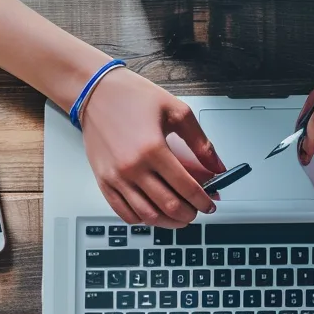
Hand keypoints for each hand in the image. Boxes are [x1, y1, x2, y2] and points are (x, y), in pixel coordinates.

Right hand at [81, 69, 226, 226]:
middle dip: (190, 214)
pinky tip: (154, 213)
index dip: (203, 201)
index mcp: (153, 149)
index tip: (210, 204)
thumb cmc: (132, 97)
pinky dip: (143, 220)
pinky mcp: (104, 181)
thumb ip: (201, 142)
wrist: (95, 92)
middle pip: (169, 206)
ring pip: (148, 215)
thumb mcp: (176, 111)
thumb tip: (218, 166)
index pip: (187, 187)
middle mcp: (133, 167)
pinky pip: (125, 213)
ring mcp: (116, 177)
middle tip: (197, 211)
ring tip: (180, 216)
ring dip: (169, 222)